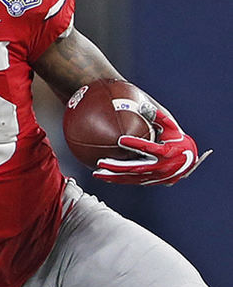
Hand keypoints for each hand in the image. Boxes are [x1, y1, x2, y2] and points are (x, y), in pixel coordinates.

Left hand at [94, 107, 211, 184]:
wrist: (190, 162)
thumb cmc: (179, 141)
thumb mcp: (172, 129)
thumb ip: (159, 117)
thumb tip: (143, 105)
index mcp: (166, 152)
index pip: (148, 148)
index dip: (135, 144)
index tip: (121, 140)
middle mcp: (161, 167)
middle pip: (135, 168)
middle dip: (117, 166)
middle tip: (101, 161)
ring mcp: (155, 177)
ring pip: (132, 179)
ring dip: (114, 177)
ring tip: (97, 173)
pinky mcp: (151, 181)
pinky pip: (133, 181)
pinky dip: (119, 180)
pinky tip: (105, 177)